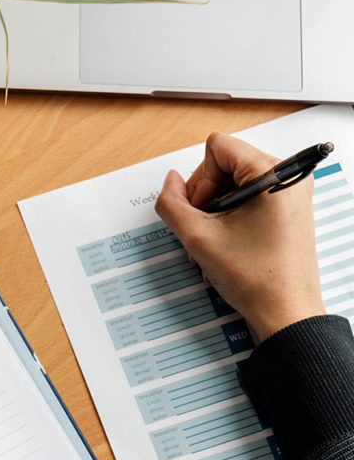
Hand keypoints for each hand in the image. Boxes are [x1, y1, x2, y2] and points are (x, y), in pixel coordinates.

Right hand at [155, 133, 324, 341]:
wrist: (285, 311)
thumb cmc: (255, 277)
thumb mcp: (198, 238)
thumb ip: (172, 204)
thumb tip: (168, 182)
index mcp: (274, 174)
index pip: (218, 147)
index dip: (199, 179)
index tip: (204, 211)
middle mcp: (288, 176)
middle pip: (225, 163)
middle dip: (206, 195)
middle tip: (207, 229)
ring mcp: (290, 191)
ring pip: (233, 181)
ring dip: (215, 209)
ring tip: (216, 240)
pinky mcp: (288, 207)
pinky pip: (248, 195)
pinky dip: (230, 215)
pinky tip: (228, 241)